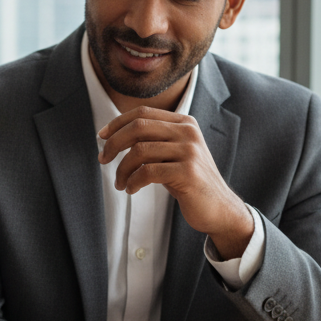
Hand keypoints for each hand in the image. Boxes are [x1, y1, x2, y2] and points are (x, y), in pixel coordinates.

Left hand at [98, 108, 252, 259]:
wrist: (219, 208)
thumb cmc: (188, 181)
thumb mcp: (171, 154)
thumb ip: (152, 141)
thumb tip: (113, 137)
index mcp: (184, 122)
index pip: (143, 113)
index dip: (118, 123)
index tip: (101, 136)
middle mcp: (188, 132)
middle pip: (138, 127)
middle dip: (114, 143)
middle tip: (103, 160)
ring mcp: (189, 151)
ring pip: (140, 151)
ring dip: (122, 169)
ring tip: (119, 183)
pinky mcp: (188, 172)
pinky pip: (147, 172)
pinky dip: (133, 182)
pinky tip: (131, 189)